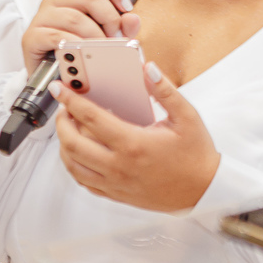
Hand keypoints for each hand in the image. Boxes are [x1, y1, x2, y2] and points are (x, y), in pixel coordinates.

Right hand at [20, 0, 140, 75]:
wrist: (50, 76)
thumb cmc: (78, 51)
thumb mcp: (106, 36)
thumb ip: (121, 27)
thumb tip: (132, 19)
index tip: (127, 7)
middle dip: (109, 18)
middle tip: (117, 37)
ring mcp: (42, 17)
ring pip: (74, 17)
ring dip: (95, 35)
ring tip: (103, 50)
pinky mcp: (31, 37)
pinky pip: (56, 37)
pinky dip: (74, 45)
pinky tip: (83, 54)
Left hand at [51, 62, 220, 211]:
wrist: (203, 190)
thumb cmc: (195, 154)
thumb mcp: (186, 117)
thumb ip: (165, 90)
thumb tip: (148, 68)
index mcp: (134, 143)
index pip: (91, 118)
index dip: (70, 100)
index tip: (59, 88)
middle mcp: (120, 166)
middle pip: (73, 143)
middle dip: (62, 121)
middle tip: (64, 107)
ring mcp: (115, 183)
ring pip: (73, 165)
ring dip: (63, 143)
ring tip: (68, 127)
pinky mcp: (116, 194)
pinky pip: (84, 181)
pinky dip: (73, 165)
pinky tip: (77, 152)